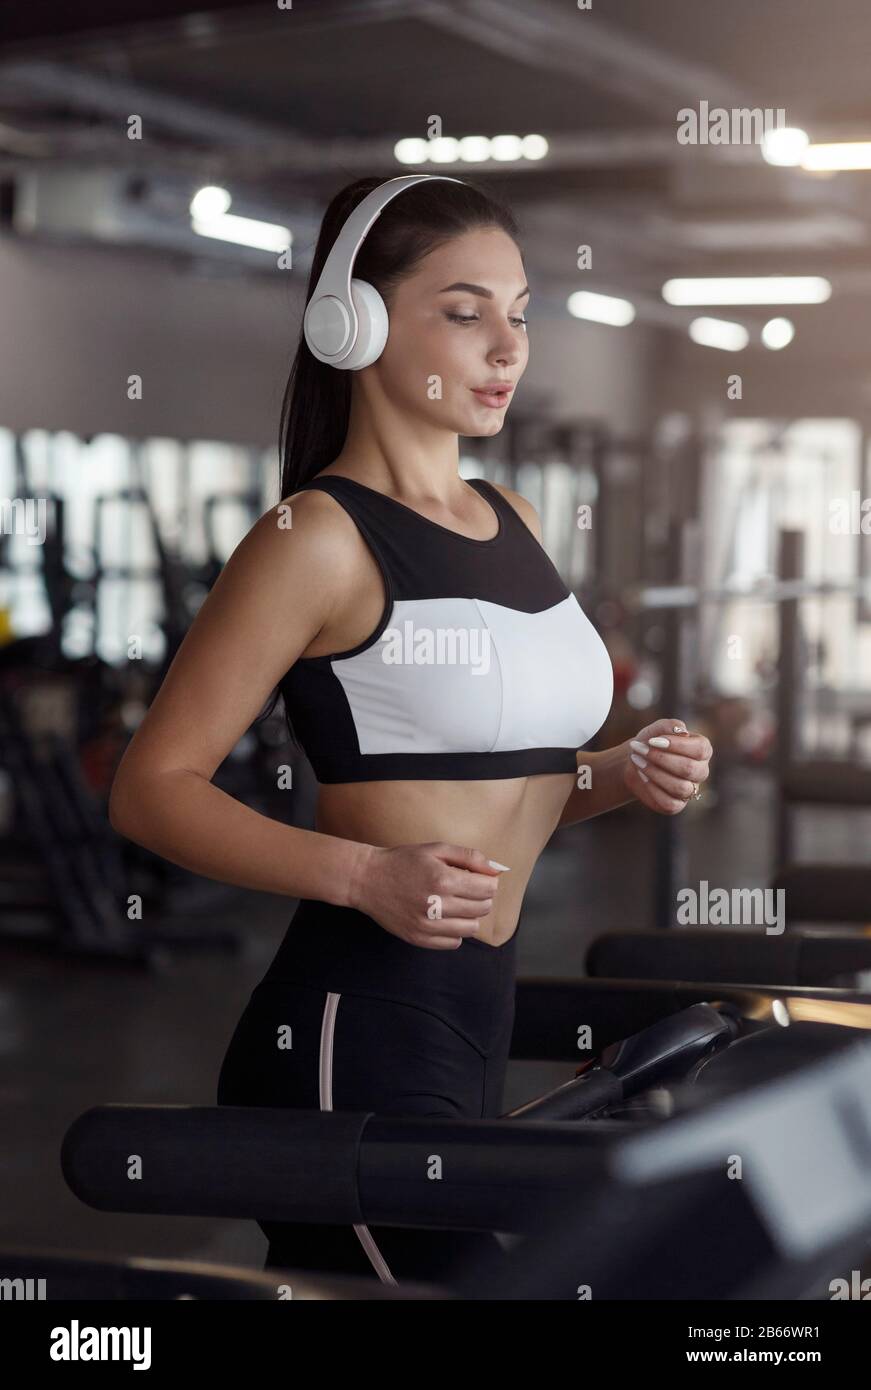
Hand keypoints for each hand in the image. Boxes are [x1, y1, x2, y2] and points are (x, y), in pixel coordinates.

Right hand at [352, 842, 507, 948]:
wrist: (368, 880)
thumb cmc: (404, 861)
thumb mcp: (436, 849)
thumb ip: (469, 857)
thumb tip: (497, 870)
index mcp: (443, 880)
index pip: (488, 888)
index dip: (488, 882)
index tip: (478, 878)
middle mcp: (437, 905)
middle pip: (482, 908)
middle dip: (481, 897)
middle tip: (466, 889)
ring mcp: (427, 926)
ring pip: (471, 928)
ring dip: (469, 915)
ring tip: (455, 903)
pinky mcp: (419, 938)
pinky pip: (454, 943)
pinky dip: (454, 931)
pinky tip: (443, 917)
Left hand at [622, 718, 711, 814]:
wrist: (635, 760)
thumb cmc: (650, 742)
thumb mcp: (657, 729)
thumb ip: (670, 726)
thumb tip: (682, 731)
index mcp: (702, 750)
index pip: (700, 749)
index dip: (677, 745)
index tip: (653, 740)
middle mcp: (700, 771)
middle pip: (689, 769)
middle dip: (661, 758)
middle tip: (640, 749)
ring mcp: (690, 790)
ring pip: (680, 787)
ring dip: (655, 773)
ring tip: (638, 761)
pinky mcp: (676, 805)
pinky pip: (669, 803)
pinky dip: (652, 789)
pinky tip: (642, 776)